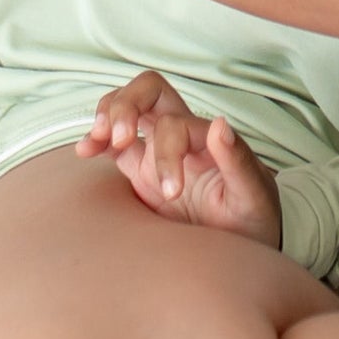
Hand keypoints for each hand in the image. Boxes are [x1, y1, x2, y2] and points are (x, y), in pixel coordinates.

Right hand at [78, 69, 281, 246]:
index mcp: (208, 140)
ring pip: (128, 108)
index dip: (167, 153)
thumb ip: (239, 162)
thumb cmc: (253, 220)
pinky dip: (96, 140)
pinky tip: (85, 150)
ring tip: (98, 139)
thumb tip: (220, 124)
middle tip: (119, 137)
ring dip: (109, 114)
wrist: (243, 248)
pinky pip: (114, 145)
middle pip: (150, 90)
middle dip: (127, 104)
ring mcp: (158, 152)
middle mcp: (182, 137)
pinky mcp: (141, 173)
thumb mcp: (254, 197)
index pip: (176, 125)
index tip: (171, 193)